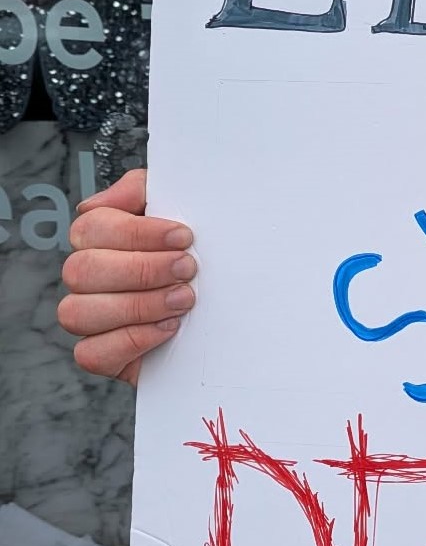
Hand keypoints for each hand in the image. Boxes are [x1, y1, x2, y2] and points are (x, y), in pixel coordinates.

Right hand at [58, 169, 194, 386]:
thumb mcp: (181, 212)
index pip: (92, 227)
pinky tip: (167, 329)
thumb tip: (119, 195)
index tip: (183, 236)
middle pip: (82, 270)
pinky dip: (130, 341)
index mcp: (99, 239)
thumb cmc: (193, 255)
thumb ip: (148, 191)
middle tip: (187, 269)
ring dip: (138, 305)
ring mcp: (90, 316)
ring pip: (78, 312)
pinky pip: (91, 353)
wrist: (227, 312)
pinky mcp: (103, 354)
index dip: (137, 232)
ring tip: (184, 300)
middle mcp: (87, 277)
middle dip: (142, 269)